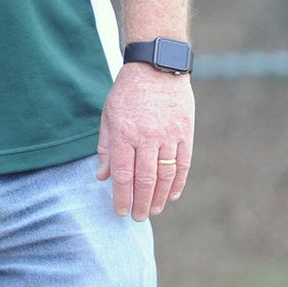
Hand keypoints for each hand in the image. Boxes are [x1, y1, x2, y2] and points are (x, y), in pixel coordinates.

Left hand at [96, 63, 194, 220]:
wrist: (156, 68)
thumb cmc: (127, 93)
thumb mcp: (108, 115)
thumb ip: (106, 147)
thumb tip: (102, 177)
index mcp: (124, 132)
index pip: (122, 173)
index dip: (121, 196)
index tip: (120, 211)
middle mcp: (146, 136)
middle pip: (145, 179)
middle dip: (141, 203)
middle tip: (138, 218)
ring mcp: (168, 135)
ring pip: (166, 175)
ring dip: (160, 198)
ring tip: (154, 211)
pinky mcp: (186, 132)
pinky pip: (183, 164)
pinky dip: (179, 183)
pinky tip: (173, 196)